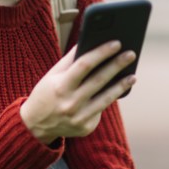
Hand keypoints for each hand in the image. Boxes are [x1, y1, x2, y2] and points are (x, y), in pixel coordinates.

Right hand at [20, 42, 136, 143]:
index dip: (101, 52)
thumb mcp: (52, 75)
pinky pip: (100, 110)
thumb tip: (89, 41)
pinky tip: (118, 91)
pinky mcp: (85, 128)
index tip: (116, 43)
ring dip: (121, 85)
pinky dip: (109, 99)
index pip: (85, 64)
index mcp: (60, 86)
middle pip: (99, 80)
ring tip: (132, 76)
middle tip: (131, 54)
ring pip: (106, 98)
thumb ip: (70, 60)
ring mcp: (78, 118)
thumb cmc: (46, 93)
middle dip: (117, 65)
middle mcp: (70, 103)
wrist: (35, 125)